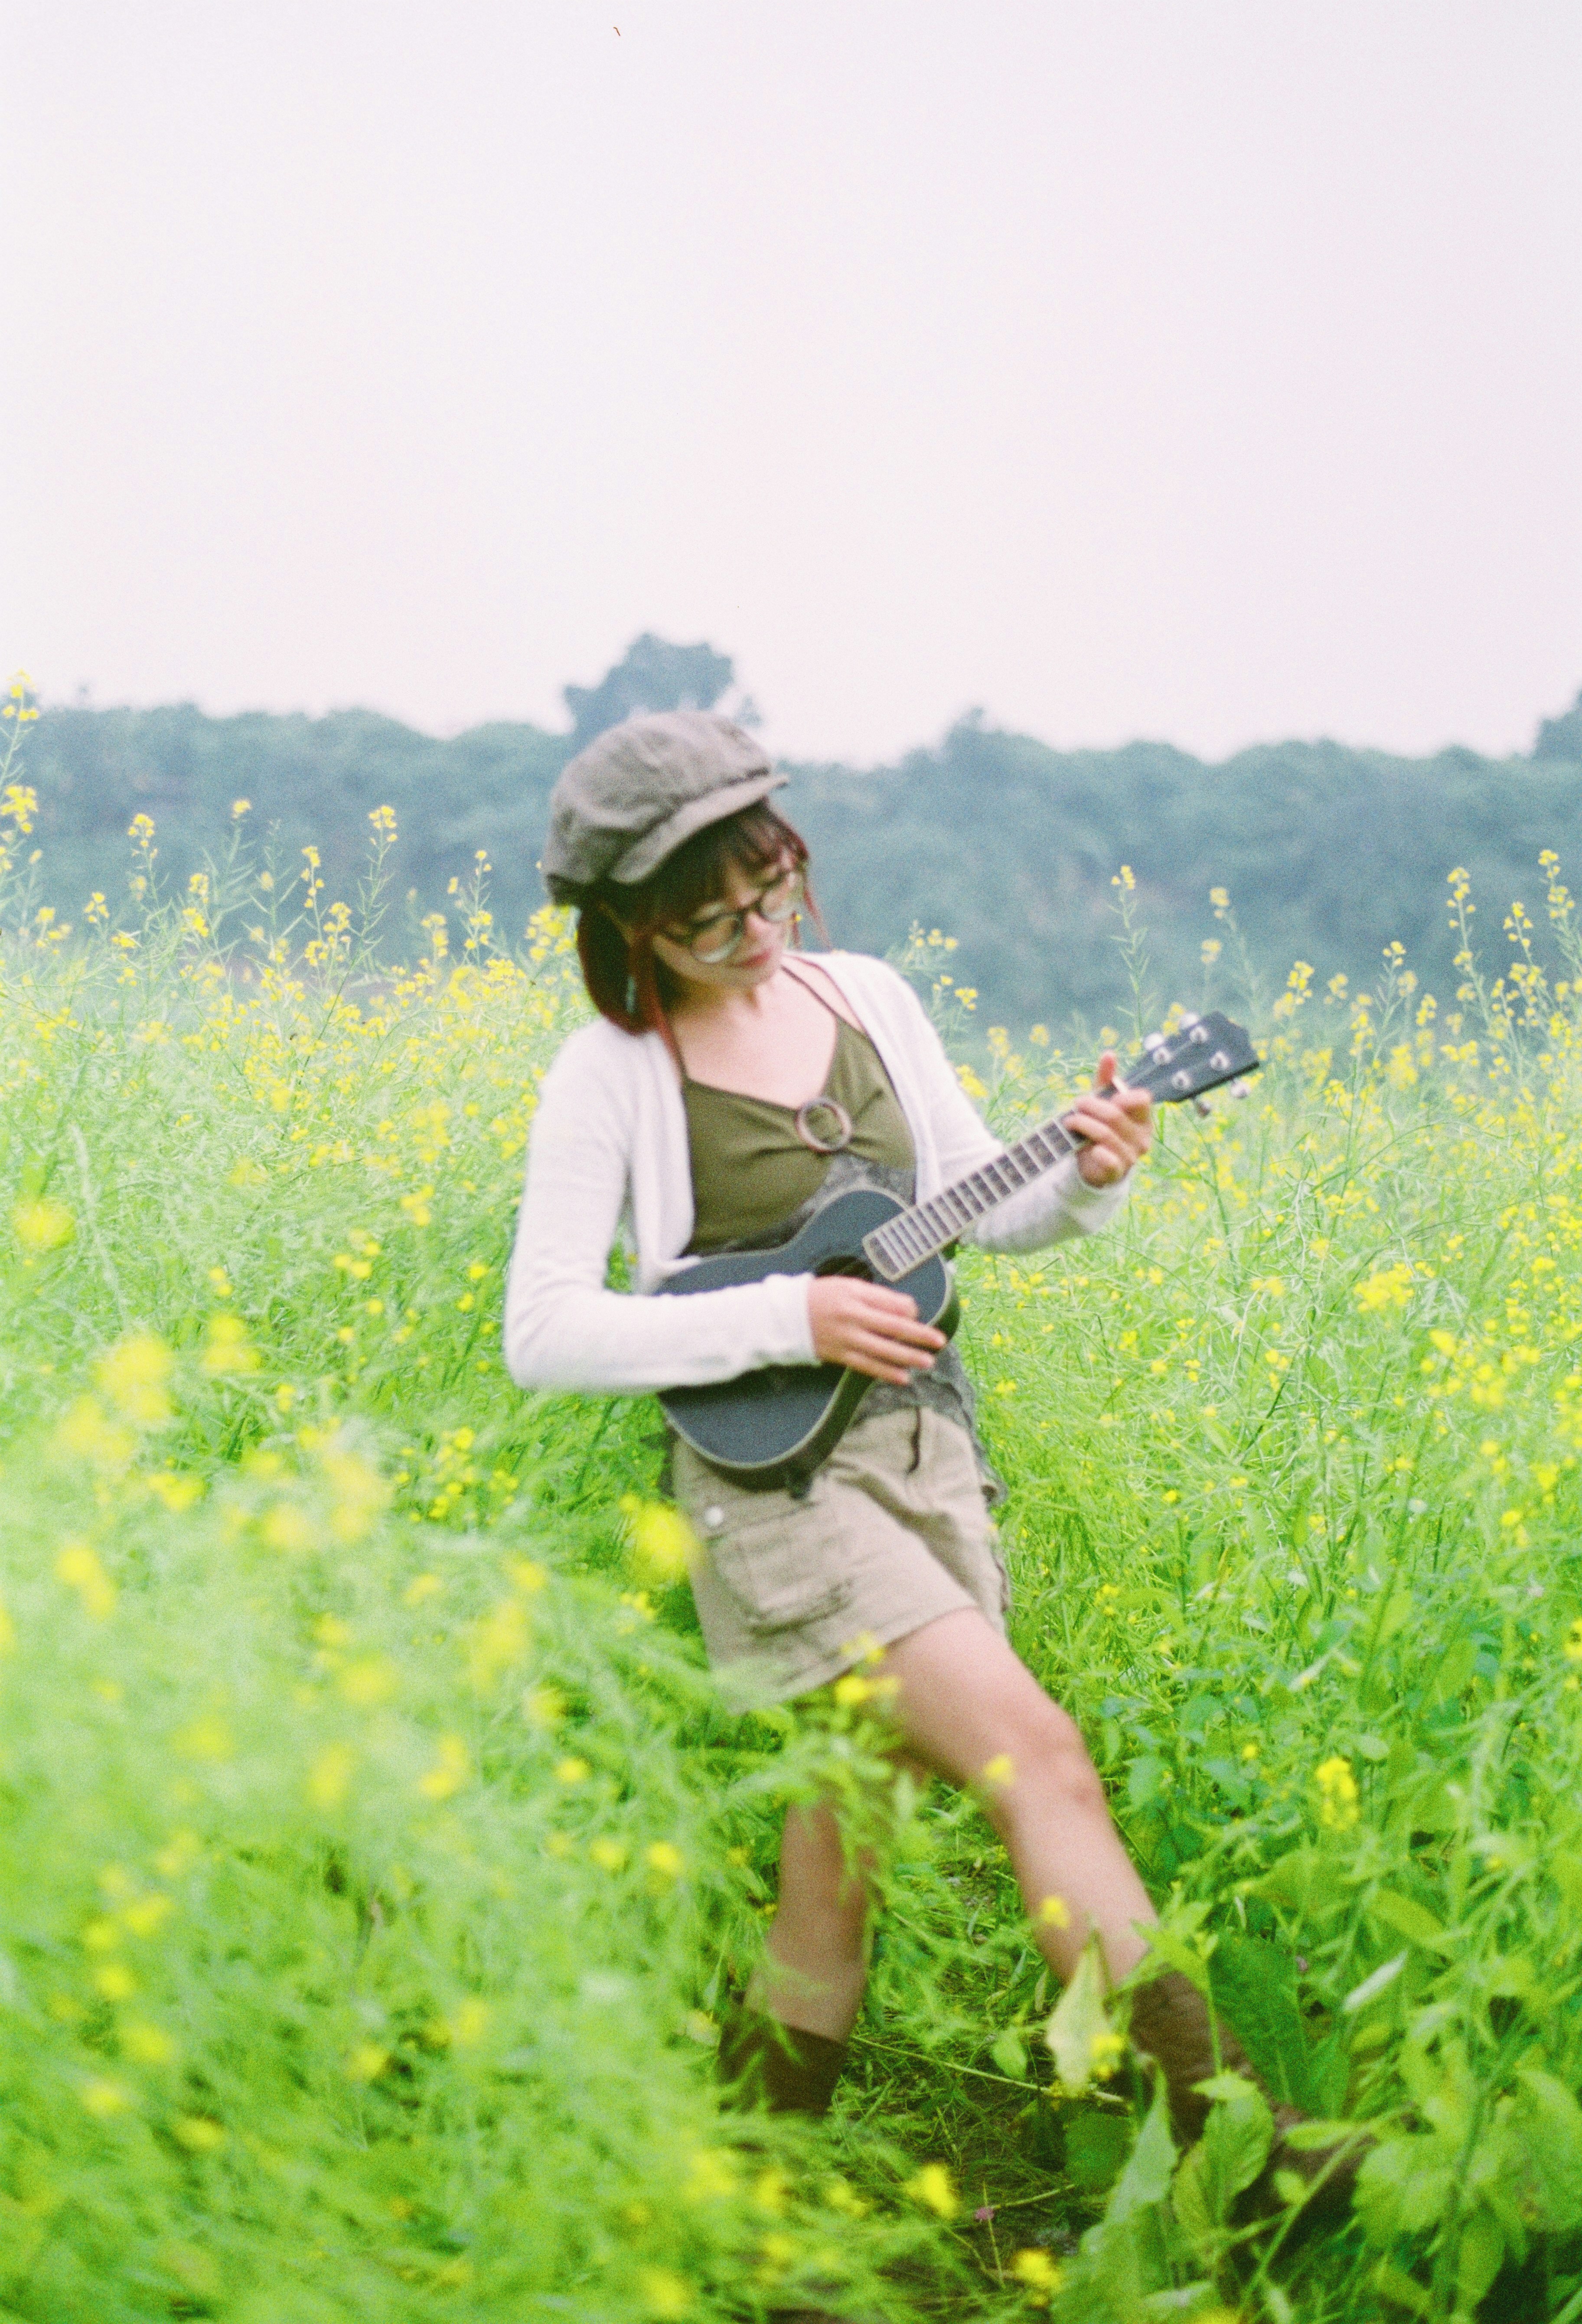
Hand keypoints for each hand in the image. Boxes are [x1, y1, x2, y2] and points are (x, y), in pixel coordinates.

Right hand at [807, 1276, 945, 1383]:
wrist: (785, 1316)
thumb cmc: (821, 1297)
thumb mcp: (848, 1286)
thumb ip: (878, 1297)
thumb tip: (908, 1310)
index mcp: (856, 1295)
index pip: (891, 1304)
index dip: (910, 1311)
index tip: (920, 1316)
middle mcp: (852, 1317)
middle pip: (893, 1328)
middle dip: (919, 1336)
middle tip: (939, 1341)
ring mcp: (846, 1338)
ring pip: (882, 1350)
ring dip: (907, 1357)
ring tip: (928, 1362)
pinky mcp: (839, 1355)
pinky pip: (866, 1366)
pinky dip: (885, 1372)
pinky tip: (903, 1377)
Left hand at [1066, 1052, 1152, 1186]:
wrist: (1095, 1163)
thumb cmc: (1102, 1126)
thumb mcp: (1103, 1102)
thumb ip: (1106, 1079)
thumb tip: (1109, 1053)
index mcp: (1143, 1117)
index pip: (1142, 1099)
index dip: (1122, 1095)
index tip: (1106, 1096)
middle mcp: (1142, 1137)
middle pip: (1114, 1115)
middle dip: (1090, 1106)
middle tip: (1076, 1104)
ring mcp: (1131, 1156)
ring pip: (1106, 1134)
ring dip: (1083, 1124)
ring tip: (1069, 1121)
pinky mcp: (1117, 1171)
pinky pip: (1110, 1160)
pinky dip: (1098, 1152)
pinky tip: (1090, 1148)